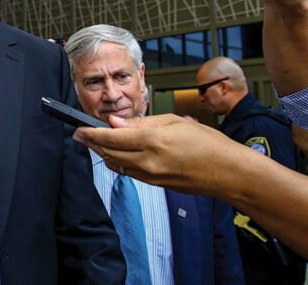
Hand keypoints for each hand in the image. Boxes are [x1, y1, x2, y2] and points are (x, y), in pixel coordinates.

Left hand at [73, 114, 246, 196]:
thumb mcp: (172, 122)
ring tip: (95, 142)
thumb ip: (140, 123)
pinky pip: (129, 172)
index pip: (110, 138)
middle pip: (108, 153)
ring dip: (103, 153)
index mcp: (152, 141)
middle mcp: (148, 161)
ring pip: (116, 164)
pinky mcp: (155, 184)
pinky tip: (116, 154)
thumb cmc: (207, 143)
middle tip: (81, 135)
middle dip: (92, 144)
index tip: (79, 129)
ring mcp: (151, 176)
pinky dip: (119, 162)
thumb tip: (116, 122)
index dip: (91, 134)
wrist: (227, 172)